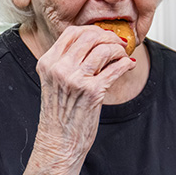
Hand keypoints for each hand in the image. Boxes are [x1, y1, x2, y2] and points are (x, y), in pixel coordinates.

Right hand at [21, 14, 134, 174]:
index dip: (91, 29)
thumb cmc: (58, 117)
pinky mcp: (92, 92)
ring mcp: (75, 80)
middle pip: (88, 36)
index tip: (102, 35)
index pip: (71, 33)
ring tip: (123, 55)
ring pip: (103, 49)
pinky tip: (127, 66)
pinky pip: (115, 68)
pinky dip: (125, 64)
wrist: (57, 145)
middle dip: (108, 36)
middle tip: (118, 43)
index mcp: (47, 64)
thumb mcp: (54, 84)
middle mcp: (59, 69)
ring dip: (118, 50)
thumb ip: (66, 65)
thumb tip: (93, 47)